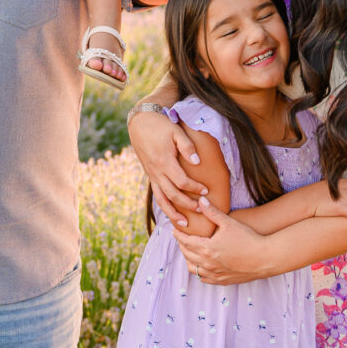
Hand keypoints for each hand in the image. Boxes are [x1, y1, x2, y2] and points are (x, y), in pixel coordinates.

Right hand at [128, 110, 207, 227]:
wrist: (140, 123)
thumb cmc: (161, 126)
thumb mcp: (176, 132)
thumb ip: (187, 147)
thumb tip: (197, 162)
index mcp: (164, 162)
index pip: (181, 181)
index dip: (194, 188)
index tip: (206, 191)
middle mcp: (157, 172)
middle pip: (172, 195)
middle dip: (187, 205)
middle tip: (201, 209)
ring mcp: (152, 175)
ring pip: (162, 200)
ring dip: (173, 213)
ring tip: (184, 224)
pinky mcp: (150, 175)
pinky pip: (157, 195)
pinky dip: (164, 206)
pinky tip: (172, 212)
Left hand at [173, 197, 267, 284]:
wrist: (265, 258)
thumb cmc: (248, 238)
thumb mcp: (229, 222)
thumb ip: (212, 212)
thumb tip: (200, 200)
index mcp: (207, 248)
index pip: (185, 241)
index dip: (178, 235)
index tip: (174, 229)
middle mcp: (208, 263)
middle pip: (187, 254)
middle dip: (181, 245)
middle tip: (181, 238)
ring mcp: (214, 274)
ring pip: (193, 268)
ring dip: (188, 259)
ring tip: (190, 251)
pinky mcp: (222, 281)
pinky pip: (204, 278)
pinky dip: (199, 271)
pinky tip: (201, 265)